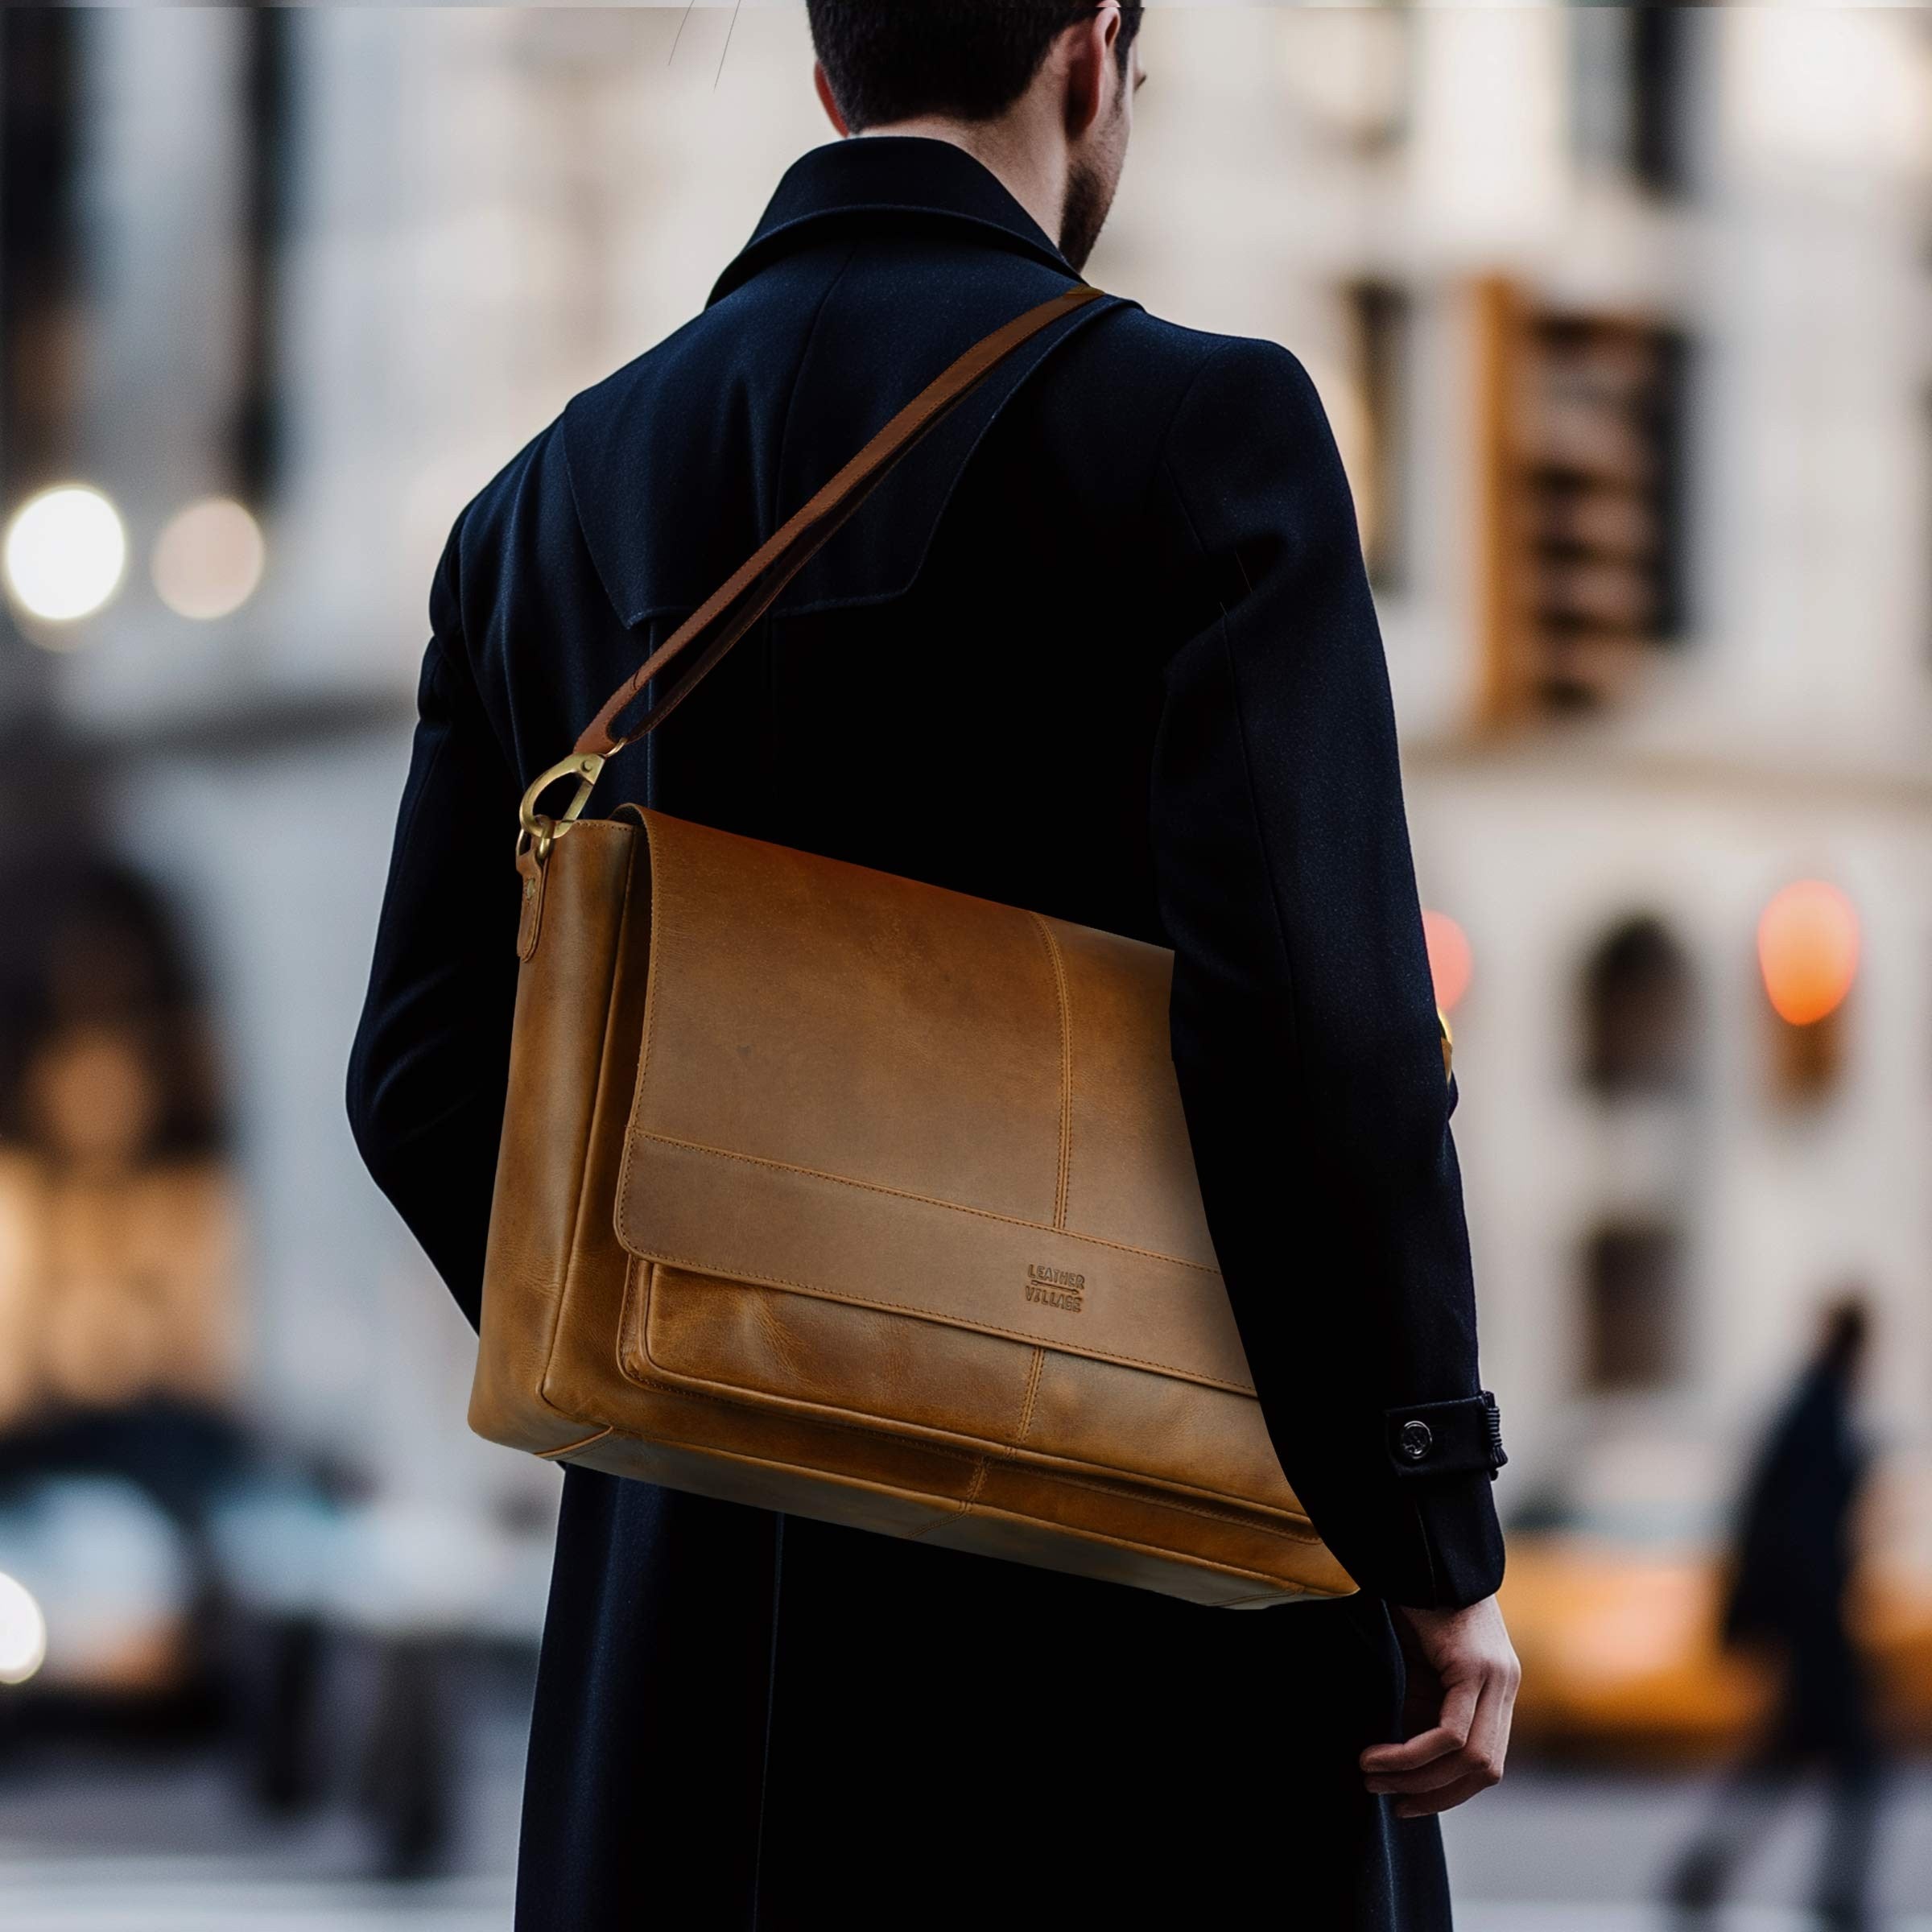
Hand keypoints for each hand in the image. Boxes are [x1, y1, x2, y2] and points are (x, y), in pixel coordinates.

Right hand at [1359, 1594, 1518, 1818]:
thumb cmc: (1411, 1603)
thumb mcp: (1417, 1668)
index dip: (1449, 1793)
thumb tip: (1400, 1764)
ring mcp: (1497, 1676)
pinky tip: (1378, 1754)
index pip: (1487, 1764)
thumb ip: (1420, 1709)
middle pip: (1486, 1771)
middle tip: (1388, 1797)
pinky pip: (1452, 1734)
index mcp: (1497, 1687)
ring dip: (1418, 1778)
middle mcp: (1505, 1685)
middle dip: (1434, 1794)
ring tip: (1372, 1774)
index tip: (1406, 1802)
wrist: (1418, 1550)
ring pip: (1471, 1759)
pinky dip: (1413, 1755)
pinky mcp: (1476, 1666)